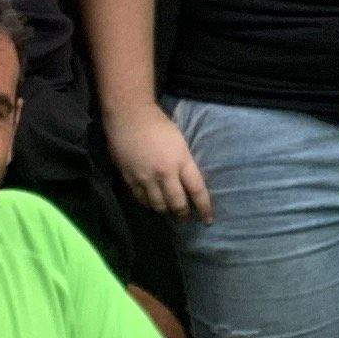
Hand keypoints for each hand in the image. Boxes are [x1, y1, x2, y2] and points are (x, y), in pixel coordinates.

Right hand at [107, 104, 213, 221]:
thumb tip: (186, 182)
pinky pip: (140, 199)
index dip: (204, 207)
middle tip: (185, 218)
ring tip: (168, 212)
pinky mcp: (130, 179)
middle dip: (183, 214)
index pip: (197, 190)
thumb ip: (183, 164)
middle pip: (177, 203)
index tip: (208, 220)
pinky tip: (151, 203)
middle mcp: (165, 173)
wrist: (130, 117)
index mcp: (181, 161)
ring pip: (158, 205)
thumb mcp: (180, 143)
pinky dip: (148, 204)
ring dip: (165, 211)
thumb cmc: (159, 125)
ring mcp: (146, 178)